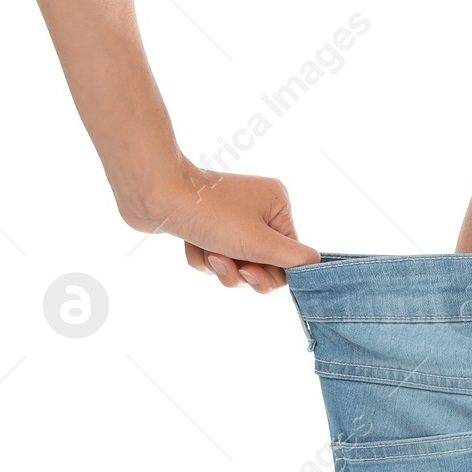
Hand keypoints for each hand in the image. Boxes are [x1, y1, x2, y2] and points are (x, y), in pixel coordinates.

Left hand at [119, 163, 319, 293]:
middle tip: (229, 265)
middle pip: (263, 261)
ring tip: (207, 252)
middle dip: (242, 270)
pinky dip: (202, 257)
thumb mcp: (259, 242)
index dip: (272, 272)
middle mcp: (258, 208)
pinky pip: (214, 255)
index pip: (289, 254)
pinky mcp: (205, 224)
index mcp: (277, 204)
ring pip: (236, 262)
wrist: (154, 196)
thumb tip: (317, 265)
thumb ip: (293, 259)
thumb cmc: (210, 215)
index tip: (252, 275)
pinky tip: (191, 244)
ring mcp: (230, 216)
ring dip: (220, 266)